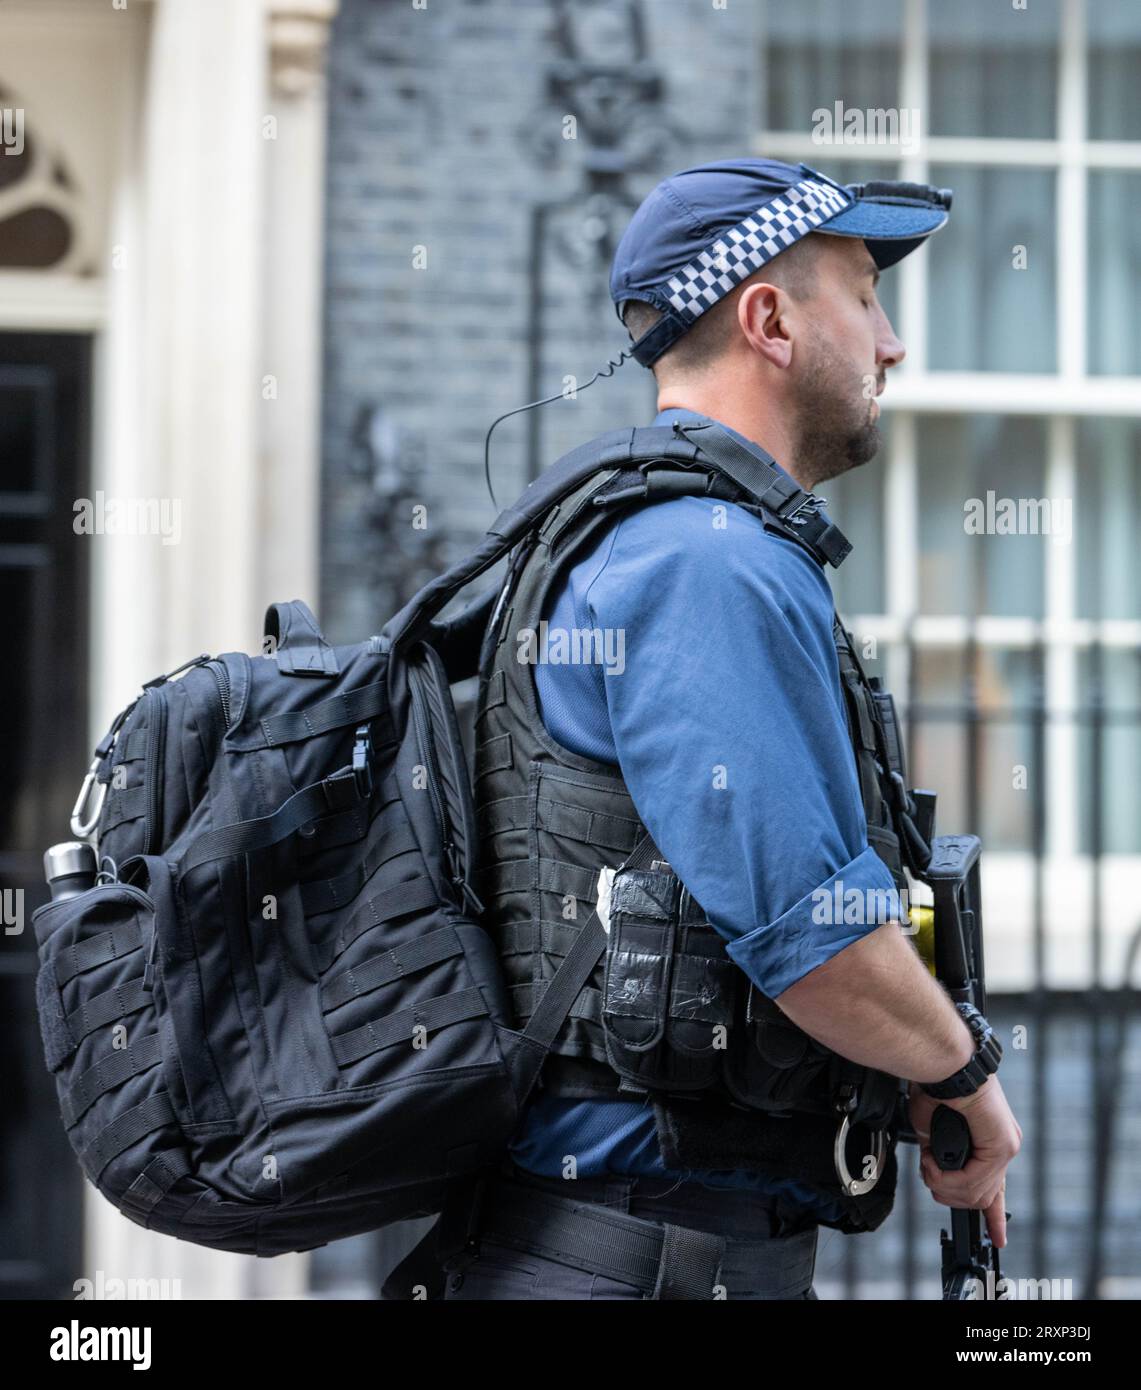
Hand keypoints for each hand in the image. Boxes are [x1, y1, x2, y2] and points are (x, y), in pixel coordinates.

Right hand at [908, 1075, 1021, 1247]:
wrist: (942, 1066)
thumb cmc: (935, 1087)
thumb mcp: (933, 1132)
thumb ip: (939, 1156)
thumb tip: (936, 1172)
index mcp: (989, 1142)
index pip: (996, 1188)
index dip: (994, 1216)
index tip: (998, 1238)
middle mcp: (1002, 1146)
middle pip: (980, 1198)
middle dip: (947, 1193)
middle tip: (928, 1174)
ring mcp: (1005, 1147)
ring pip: (975, 1195)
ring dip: (943, 1185)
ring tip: (927, 1164)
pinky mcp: (1001, 1146)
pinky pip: (974, 1182)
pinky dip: (947, 1179)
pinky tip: (933, 1164)